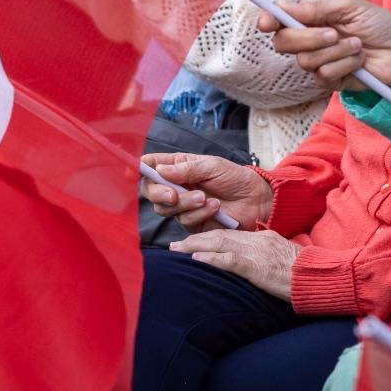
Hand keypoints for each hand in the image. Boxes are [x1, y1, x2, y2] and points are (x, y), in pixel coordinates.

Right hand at [141, 152, 274, 229]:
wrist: (257, 199)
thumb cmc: (236, 178)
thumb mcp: (212, 166)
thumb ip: (186, 169)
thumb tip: (160, 170)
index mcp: (179, 167)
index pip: (151, 167)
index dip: (140, 169)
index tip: (134, 170)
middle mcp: (176, 187)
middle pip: (151, 192)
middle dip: (160, 194)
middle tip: (174, 195)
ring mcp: (183, 207)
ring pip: (166, 210)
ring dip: (185, 204)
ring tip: (206, 198)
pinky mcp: (193, 224)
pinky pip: (184, 222)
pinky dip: (199, 214)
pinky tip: (215, 206)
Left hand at [170, 228, 298, 300]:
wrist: (318, 275)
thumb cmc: (304, 272)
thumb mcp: (282, 258)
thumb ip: (265, 256)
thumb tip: (250, 263)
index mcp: (263, 238)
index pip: (231, 234)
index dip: (208, 237)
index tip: (192, 242)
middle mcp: (257, 240)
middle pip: (220, 234)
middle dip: (195, 239)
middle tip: (174, 245)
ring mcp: (256, 252)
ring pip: (220, 243)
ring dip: (195, 246)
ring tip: (177, 250)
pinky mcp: (257, 267)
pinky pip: (230, 260)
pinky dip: (211, 258)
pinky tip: (197, 259)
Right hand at [260, 0, 390, 90]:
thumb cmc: (379, 24)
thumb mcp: (349, 7)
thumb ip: (316, 8)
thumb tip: (284, 6)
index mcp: (312, 19)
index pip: (280, 21)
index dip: (269, 20)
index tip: (266, 22)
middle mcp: (311, 41)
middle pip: (284, 43)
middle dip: (307, 37)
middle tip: (333, 33)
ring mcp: (319, 62)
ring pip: (306, 61)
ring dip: (335, 51)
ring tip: (356, 44)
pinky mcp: (331, 81)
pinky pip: (324, 75)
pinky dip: (345, 64)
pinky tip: (359, 61)